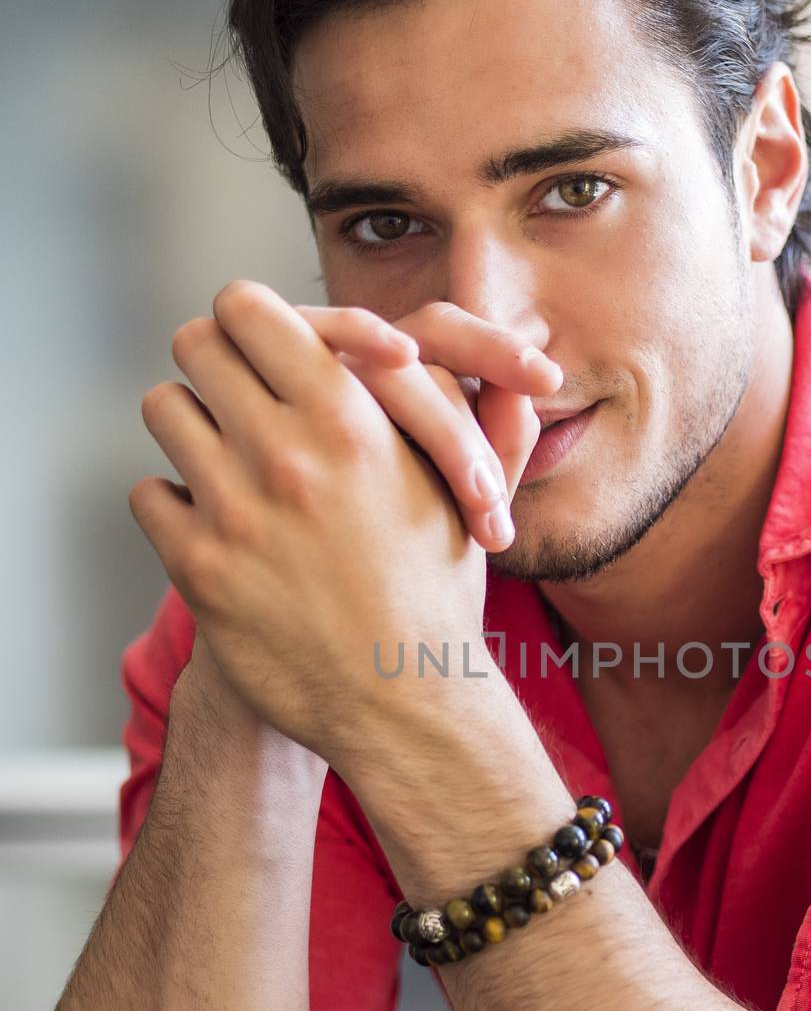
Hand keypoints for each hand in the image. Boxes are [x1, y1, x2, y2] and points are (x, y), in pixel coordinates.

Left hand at [129, 280, 550, 768]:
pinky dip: (175, 507)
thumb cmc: (438, 593)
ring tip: (227, 463)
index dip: (251, 320)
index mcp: (352, 419)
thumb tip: (414, 346)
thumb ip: (436, 403)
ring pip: (164, 410)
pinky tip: (217, 530)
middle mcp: (288, 454)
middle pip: (196, 345)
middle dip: (216, 364)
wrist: (407, 702)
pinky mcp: (199, 568)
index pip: (250, 308)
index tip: (261, 348)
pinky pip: (149, 495)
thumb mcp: (460, 486)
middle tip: (237, 398)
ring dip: (192, 429)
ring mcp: (236, 511)